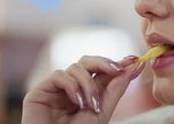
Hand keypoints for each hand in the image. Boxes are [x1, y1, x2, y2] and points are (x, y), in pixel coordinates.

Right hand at [21, 55, 143, 123]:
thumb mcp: (101, 113)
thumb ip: (115, 90)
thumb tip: (132, 68)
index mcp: (86, 93)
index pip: (101, 71)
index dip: (117, 63)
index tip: (134, 60)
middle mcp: (71, 88)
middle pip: (87, 61)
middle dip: (104, 63)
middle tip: (117, 70)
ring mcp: (56, 89)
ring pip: (76, 67)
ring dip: (88, 84)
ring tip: (90, 105)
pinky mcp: (40, 91)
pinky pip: (59, 75)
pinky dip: (72, 86)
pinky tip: (77, 102)